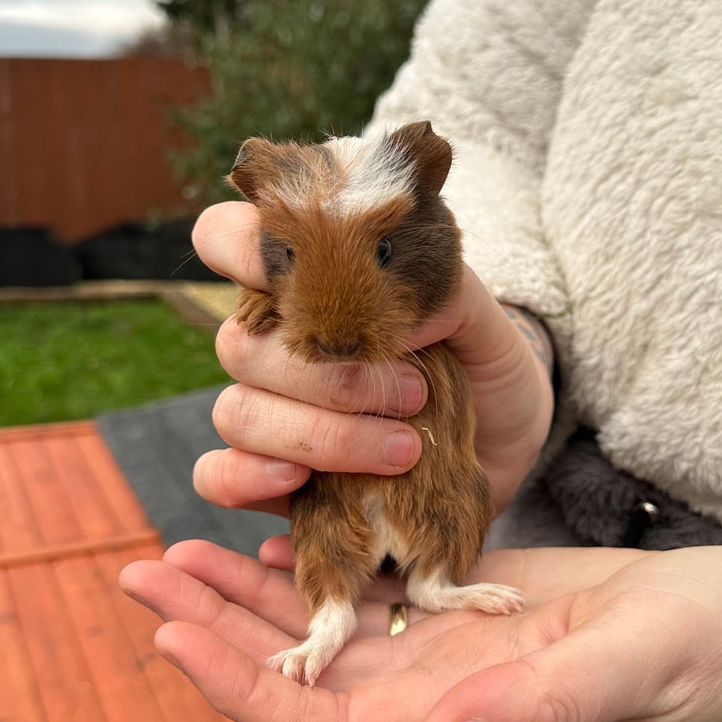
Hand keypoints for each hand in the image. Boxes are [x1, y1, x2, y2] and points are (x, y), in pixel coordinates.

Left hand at [120, 540, 721, 721]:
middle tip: (141, 571)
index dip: (240, 691)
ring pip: (320, 626)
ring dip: (247, 591)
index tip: (172, 637)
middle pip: (295, 671)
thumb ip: (534, 713)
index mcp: (453, 718)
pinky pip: (364, 587)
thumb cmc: (689, 656)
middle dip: (214, 627)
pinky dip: (314, 561)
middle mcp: (428, 689)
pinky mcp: (455, 602)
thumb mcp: (619, 674)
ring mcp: (437, 646)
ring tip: (181, 547)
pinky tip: (272, 529)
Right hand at [191, 201, 553, 516]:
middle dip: (330, 375)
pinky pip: (219, 478)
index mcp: (305, 283)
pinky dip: (251, 480)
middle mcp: (272, 344)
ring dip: (320, 435)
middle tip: (415, 392)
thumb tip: (380, 288)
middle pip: (238, 344)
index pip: (225, 238)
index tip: (316, 280)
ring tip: (403, 449)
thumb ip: (442, 290)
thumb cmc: (482, 369)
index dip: (243, 249)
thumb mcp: (483, 320)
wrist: (503, 451)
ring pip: (237, 413)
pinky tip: (303, 483)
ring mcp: (266, 412)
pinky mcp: (270, 479)